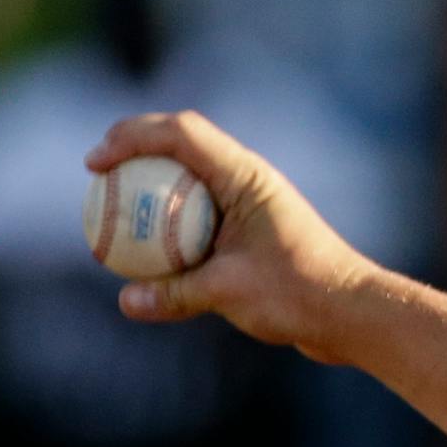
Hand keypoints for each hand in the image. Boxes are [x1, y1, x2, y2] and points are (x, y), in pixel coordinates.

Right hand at [85, 111, 375, 363]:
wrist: (352, 312)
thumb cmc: (299, 294)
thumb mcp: (229, 292)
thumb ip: (175, 294)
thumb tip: (126, 302)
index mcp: (246, 176)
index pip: (181, 133)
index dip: (131, 137)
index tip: (94, 163)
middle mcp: (249, 181)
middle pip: (182, 145)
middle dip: (134, 150)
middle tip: (95, 174)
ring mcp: (251, 204)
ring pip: (191, 180)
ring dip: (152, 184)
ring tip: (110, 205)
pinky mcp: (252, 230)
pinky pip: (201, 215)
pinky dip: (170, 221)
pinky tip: (144, 247)